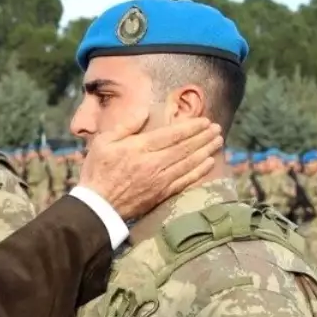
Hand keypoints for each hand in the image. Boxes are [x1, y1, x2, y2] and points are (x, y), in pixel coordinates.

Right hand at [78, 112, 222, 220]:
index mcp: (140, 148)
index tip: (204, 120)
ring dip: (206, 151)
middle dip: (203, 136)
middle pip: (185, 147)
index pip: (172, 134)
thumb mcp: (104, 141)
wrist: (98, 206)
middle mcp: (153, 163)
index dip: (191, 127)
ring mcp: (159, 180)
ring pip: (189, 163)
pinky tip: (209, 163)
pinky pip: (185, 181)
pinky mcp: (161, 194)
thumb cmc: (98, 171)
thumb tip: (145, 110)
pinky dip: (199, 171)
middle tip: (217, 128)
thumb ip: (126, 125)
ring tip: (219, 141)